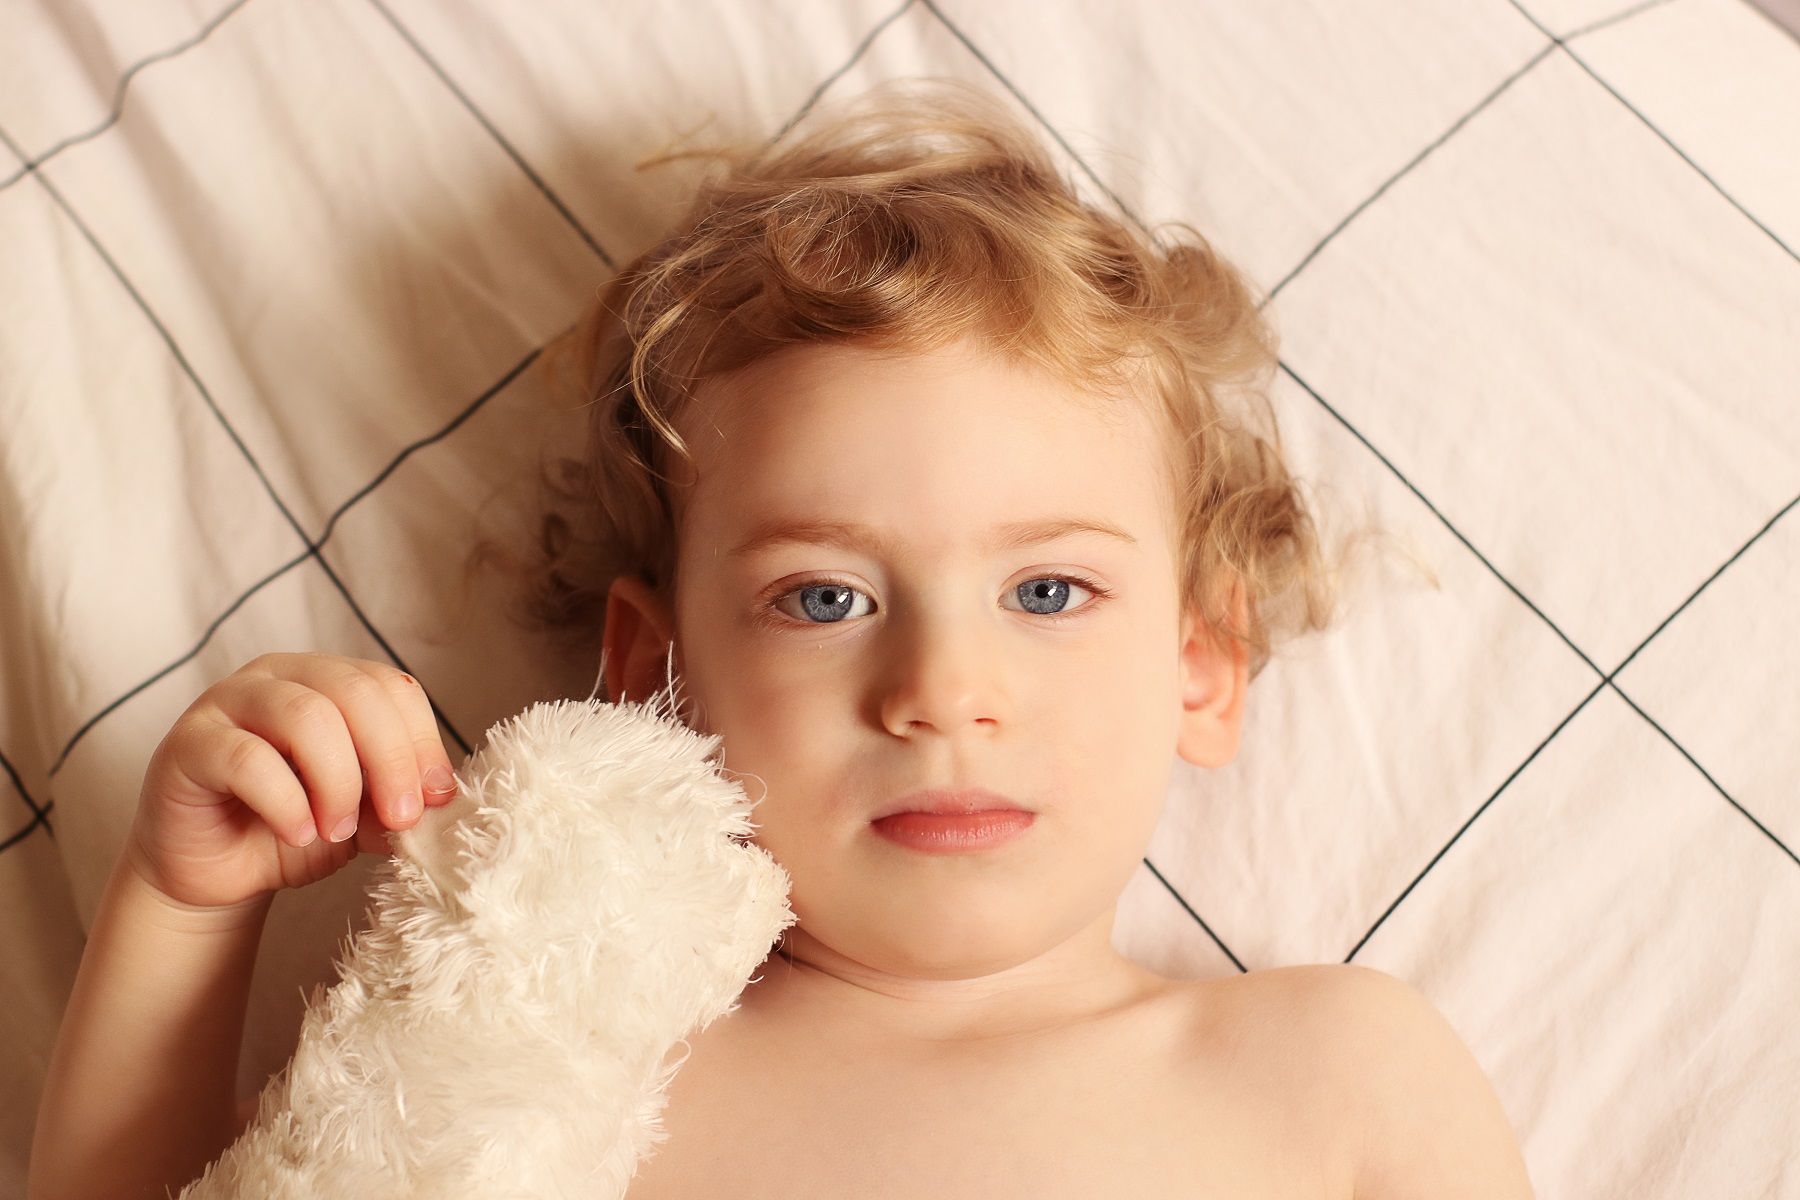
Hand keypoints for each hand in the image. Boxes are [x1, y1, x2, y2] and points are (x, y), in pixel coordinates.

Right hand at [123, 651, 459, 911]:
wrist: (215, 873)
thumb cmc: (293, 830)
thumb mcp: (361, 816)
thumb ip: (396, 798)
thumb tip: (441, 798)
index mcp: (329, 680)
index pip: (392, 685)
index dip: (422, 741)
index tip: (437, 799)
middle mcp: (279, 676)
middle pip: (354, 692)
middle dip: (390, 760)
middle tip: (400, 819)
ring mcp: (227, 701)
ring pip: (305, 716)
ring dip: (337, 782)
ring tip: (337, 830)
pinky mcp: (188, 743)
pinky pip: (246, 757)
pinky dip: (286, 802)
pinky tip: (297, 833)